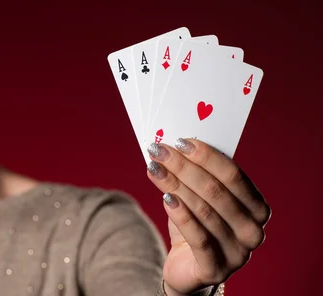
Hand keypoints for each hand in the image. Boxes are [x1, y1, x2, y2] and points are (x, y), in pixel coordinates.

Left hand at [146, 138, 270, 294]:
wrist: (188, 266)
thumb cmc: (197, 224)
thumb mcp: (201, 198)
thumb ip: (197, 175)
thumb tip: (174, 146)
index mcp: (257, 208)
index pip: (233, 175)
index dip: (206, 156)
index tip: (179, 141)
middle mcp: (253, 231)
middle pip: (216, 191)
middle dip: (183, 167)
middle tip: (158, 151)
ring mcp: (238, 253)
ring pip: (204, 211)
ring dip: (175, 185)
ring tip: (153, 169)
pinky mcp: (216, 270)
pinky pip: (198, 238)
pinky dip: (181, 215)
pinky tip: (165, 197)